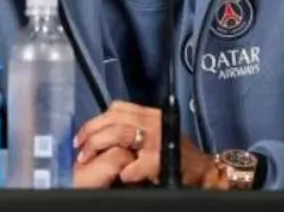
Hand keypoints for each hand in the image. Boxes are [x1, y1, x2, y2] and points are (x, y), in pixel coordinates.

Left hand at [74, 101, 226, 187]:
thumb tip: (105, 131)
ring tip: (90, 162)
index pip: (118, 108)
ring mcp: (158, 139)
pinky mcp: (162, 158)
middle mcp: (154, 121)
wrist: (204, 170)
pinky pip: (138, 161)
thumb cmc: (178, 154)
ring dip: (101, 147)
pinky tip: (122, 175)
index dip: (96, 120)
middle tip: (80, 149)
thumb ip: (136, 128)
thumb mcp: (157, 132)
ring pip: (121, 134)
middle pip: (114, 118)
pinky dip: (127, 168)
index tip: (82, 135)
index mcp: (150, 114)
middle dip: (92, 133)